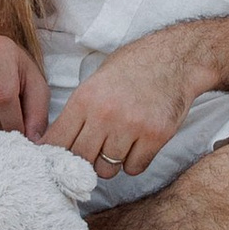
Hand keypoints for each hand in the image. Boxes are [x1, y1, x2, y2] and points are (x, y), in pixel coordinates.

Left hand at [42, 29, 205, 184]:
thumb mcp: (95, 81)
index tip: (59, 159)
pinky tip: (137, 146)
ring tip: (118, 145)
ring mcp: (132, 127)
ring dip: (110, 163)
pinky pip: (134, 168)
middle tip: (93, 152)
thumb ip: (78, 111)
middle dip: (84, 159)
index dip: (56, 153)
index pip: (57, 140)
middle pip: (81, 159)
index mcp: (85, 98)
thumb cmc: (132, 68)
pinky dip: (133, 162)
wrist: (173, 59)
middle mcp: (105, 114)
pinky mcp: (155, 137)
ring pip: (107, 169)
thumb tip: (54, 143)